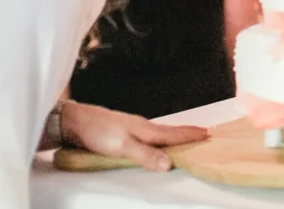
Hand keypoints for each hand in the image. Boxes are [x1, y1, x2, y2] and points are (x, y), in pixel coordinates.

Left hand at [60, 101, 208, 171]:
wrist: (75, 119)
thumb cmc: (98, 132)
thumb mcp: (122, 147)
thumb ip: (145, 155)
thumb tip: (169, 164)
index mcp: (146, 129)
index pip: (173, 133)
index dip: (190, 135)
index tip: (208, 133)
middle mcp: (142, 126)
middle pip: (170, 130)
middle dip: (187, 132)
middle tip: (203, 132)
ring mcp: (132, 127)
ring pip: (159, 131)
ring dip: (174, 134)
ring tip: (184, 136)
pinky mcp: (123, 130)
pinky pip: (149, 133)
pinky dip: (159, 136)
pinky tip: (154, 138)